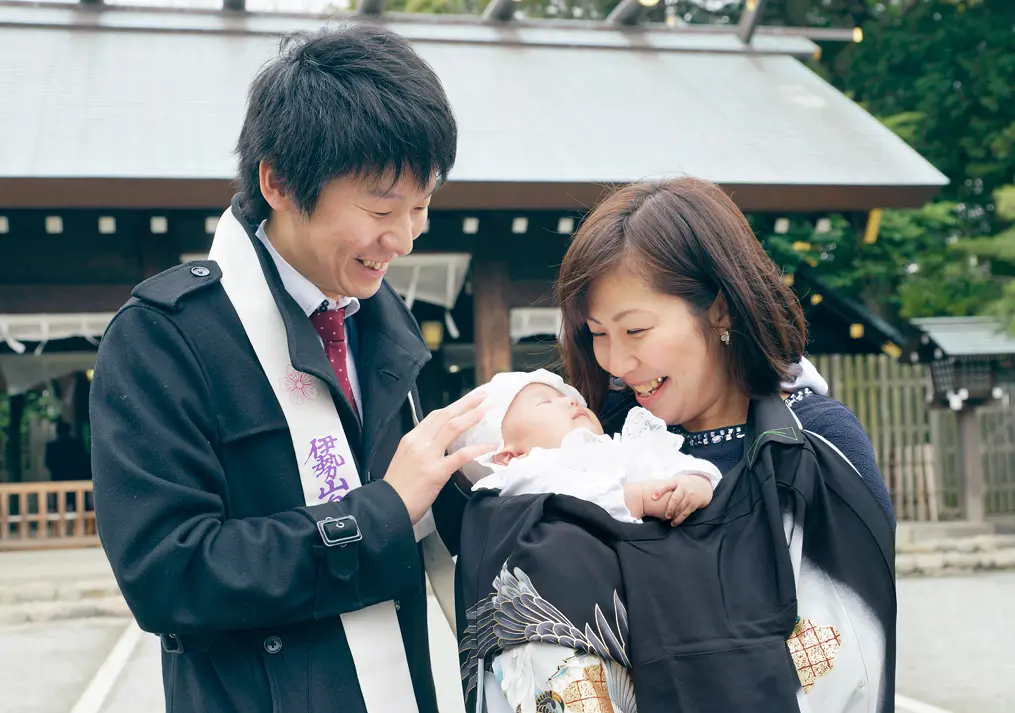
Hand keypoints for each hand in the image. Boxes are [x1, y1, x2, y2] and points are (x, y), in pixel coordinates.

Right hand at [384, 390, 495, 523]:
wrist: (386, 507)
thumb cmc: (397, 489)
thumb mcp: (405, 460)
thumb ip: (421, 449)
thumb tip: (438, 443)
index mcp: (411, 438)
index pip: (436, 416)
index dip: (455, 406)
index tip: (469, 399)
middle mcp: (419, 442)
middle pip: (446, 415)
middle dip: (467, 402)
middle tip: (483, 393)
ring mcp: (427, 456)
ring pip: (453, 427)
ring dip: (473, 415)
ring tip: (488, 408)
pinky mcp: (436, 472)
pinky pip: (461, 455)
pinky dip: (477, 448)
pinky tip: (490, 446)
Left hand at [645, 473, 713, 525]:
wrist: (703, 485)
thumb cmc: (684, 484)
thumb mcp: (676, 481)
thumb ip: (666, 486)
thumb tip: (648, 493)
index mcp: (676, 481)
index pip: (666, 485)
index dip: (659, 491)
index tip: (653, 497)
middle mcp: (683, 488)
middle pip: (675, 499)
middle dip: (670, 508)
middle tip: (665, 516)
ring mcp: (690, 495)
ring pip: (681, 507)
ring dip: (674, 515)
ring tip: (669, 520)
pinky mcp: (694, 503)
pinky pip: (686, 512)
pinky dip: (680, 519)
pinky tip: (675, 522)